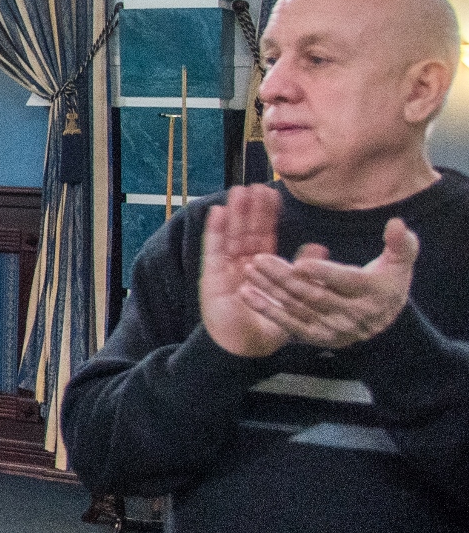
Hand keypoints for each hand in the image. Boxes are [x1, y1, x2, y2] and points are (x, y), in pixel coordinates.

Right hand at [197, 184, 289, 357]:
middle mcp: (242, 265)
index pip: (265, 236)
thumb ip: (304, 271)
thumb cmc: (268, 327)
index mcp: (261, 268)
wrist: (245, 348)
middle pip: (247, 231)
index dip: (268, 216)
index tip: (273, 194)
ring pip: (231, 235)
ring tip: (239, 190)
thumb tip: (320, 247)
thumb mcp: (294, 297)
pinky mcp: (212, 276)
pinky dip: (215, 230)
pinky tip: (218, 212)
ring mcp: (225, 269)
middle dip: (251, 209)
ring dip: (235, 213)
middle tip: (256, 185)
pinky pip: (213, 249)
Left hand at [241, 216, 417, 351]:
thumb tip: (396, 223)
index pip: (346, 281)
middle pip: (314, 294)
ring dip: (270, 289)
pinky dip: (267, 309)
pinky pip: (288, 323)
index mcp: (372, 292)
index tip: (301, 263)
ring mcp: (333, 328)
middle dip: (285, 277)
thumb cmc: (387, 283)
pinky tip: (247, 295)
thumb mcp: (399, 263)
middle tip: (259, 258)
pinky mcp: (317, 336)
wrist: (384, 322)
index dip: (324, 272)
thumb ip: (400, 244)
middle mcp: (352, 314)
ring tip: (249, 270)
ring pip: (297, 306)